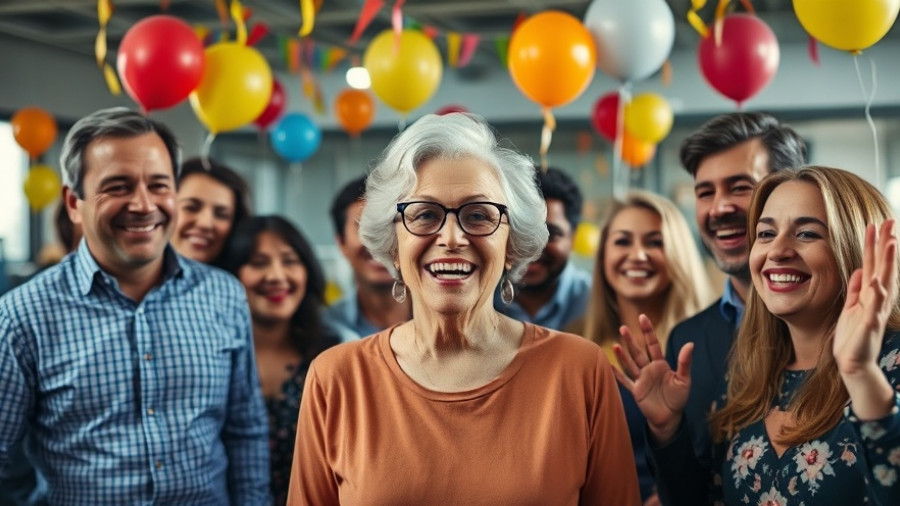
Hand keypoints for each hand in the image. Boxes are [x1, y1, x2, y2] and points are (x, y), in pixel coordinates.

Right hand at [613, 314, 691, 443]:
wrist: (670, 418)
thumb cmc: (678, 398)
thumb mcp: (684, 379)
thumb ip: (685, 362)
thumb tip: (690, 344)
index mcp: (661, 365)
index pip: (652, 344)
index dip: (647, 331)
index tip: (642, 317)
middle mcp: (649, 369)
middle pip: (638, 352)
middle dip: (630, 340)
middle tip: (622, 327)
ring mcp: (641, 380)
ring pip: (629, 364)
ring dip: (622, 354)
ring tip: (616, 344)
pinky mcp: (636, 391)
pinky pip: (624, 381)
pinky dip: (616, 373)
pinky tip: (608, 364)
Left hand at [834, 220, 897, 375]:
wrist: (853, 363)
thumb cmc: (853, 336)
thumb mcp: (852, 307)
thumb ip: (857, 289)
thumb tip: (861, 270)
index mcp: (871, 294)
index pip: (875, 265)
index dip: (875, 245)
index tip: (877, 225)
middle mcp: (877, 300)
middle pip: (883, 267)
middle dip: (886, 245)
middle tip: (890, 223)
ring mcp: (875, 311)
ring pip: (884, 282)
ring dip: (887, 262)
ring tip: (889, 242)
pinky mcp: (869, 324)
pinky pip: (873, 307)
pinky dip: (876, 294)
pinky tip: (876, 280)